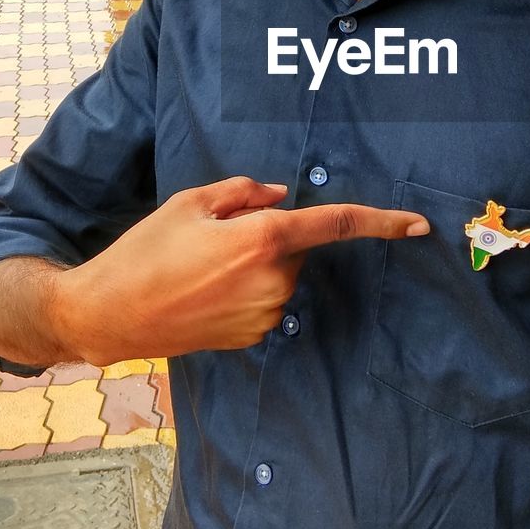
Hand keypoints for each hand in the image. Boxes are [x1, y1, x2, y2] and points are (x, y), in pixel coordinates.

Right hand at [57, 177, 428, 363]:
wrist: (112, 314)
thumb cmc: (147, 251)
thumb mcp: (191, 203)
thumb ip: (245, 193)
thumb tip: (281, 196)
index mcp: (263, 238)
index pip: (335, 223)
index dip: (382, 222)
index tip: (417, 224)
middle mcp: (274, 280)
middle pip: (295, 245)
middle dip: (268, 235)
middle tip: (214, 238)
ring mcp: (265, 313)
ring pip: (280, 273)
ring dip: (255, 263)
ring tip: (200, 267)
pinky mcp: (253, 335)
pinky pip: (265, 299)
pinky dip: (244, 288)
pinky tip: (203, 291)